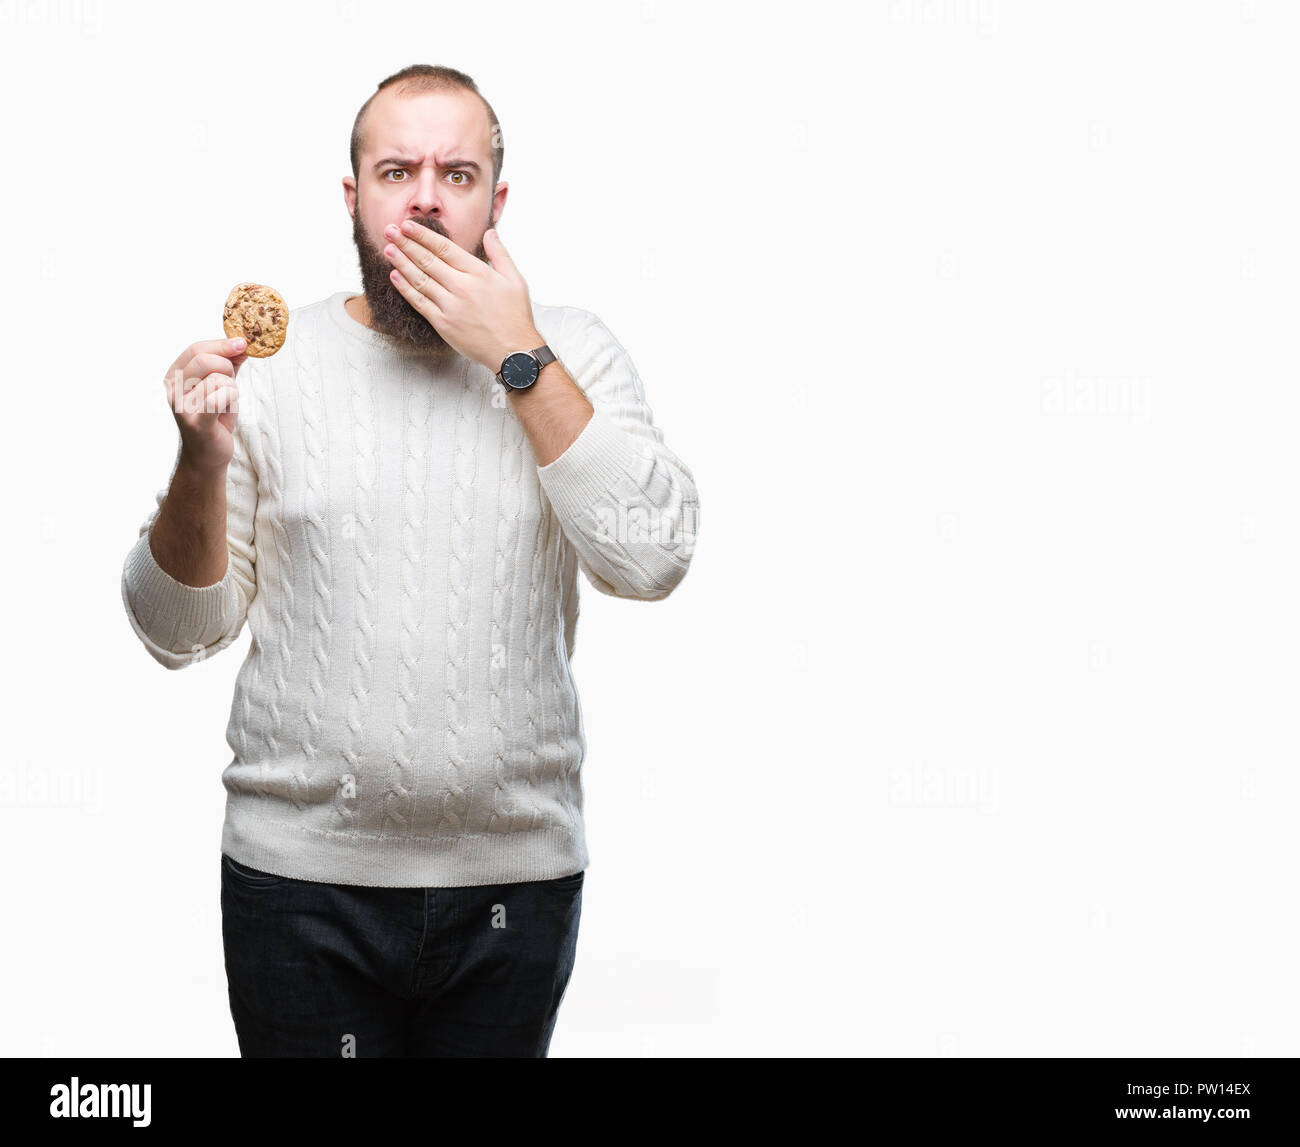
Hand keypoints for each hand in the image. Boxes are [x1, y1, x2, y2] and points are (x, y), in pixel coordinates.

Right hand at [164, 336, 247, 474]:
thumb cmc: (214, 419)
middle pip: (205, 359)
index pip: (197, 348)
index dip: (222, 344)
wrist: (207, 455)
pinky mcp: (196, 422)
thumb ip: (229, 364)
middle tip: (230, 385)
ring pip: (218, 379)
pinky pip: (219, 398)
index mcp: (175, 376)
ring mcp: (181, 406)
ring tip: (224, 404)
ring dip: (231, 390)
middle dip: (228, 368)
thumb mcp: (222, 386)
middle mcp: (172, 389)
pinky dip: (230, 399)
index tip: (243, 343)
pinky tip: (225, 411)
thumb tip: (241, 344)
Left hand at [382, 222, 542, 370]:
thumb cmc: (516, 316)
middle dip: (406, 243)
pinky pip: (420, 303)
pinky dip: (406, 289)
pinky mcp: (443, 324)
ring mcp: (450, 306)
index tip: (408, 225)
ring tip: (388, 249)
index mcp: (478, 273)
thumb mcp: (515, 280)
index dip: (423, 236)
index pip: (444, 248)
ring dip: (401, 263)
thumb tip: (489, 233)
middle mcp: (462, 287)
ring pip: (420, 280)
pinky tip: (395, 277)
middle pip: (428, 260)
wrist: (513, 352)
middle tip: (389, 230)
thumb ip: (500, 254)